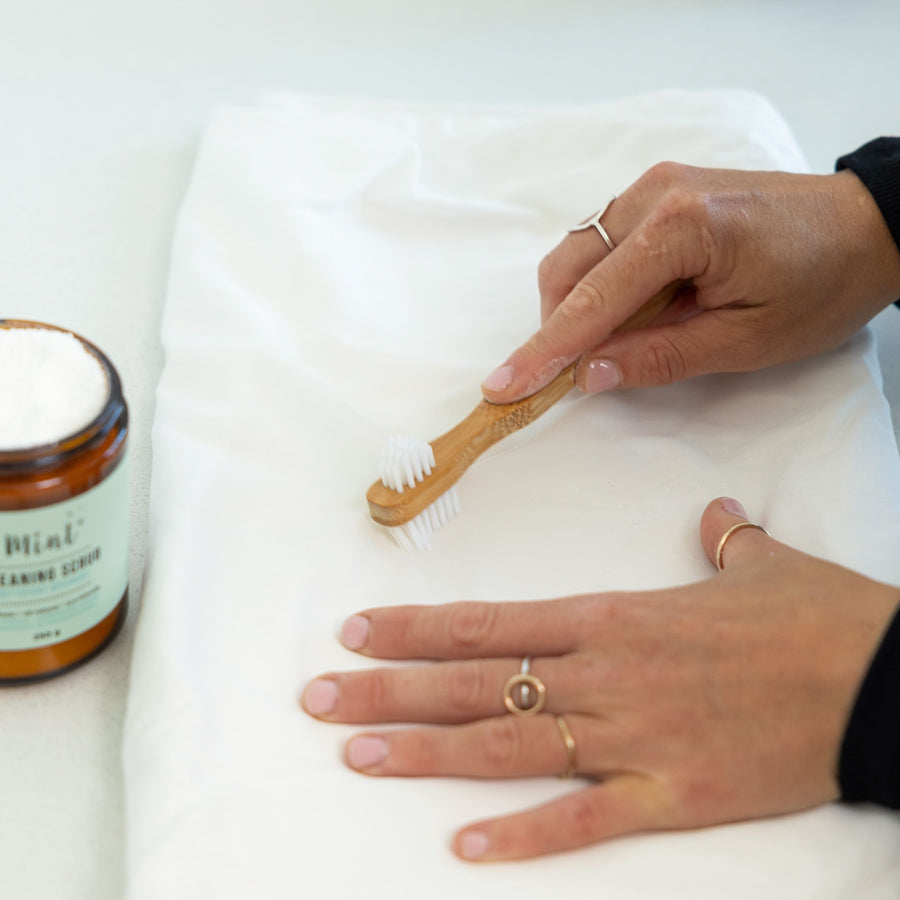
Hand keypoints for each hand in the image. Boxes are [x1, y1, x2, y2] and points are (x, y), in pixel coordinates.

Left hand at [302, 497, 899, 860]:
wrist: (881, 680)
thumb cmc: (816, 617)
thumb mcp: (761, 564)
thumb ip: (722, 540)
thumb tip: (715, 517)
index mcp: (614, 616)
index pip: (490, 621)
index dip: (418, 628)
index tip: (358, 630)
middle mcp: (605, 674)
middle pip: (476, 683)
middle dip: (390, 690)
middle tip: (318, 696)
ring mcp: (633, 736)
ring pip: (507, 745)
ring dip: (426, 753)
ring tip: (355, 753)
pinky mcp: (672, 794)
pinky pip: (584, 818)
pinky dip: (524, 837)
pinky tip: (464, 847)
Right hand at [481, 164, 899, 401]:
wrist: (869, 226)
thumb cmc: (822, 285)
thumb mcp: (745, 340)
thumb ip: (660, 357)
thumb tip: (587, 375)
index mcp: (680, 228)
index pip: (591, 300)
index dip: (543, 350)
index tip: (500, 387)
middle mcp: (654, 194)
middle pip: (567, 269)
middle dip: (559, 327)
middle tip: (581, 374)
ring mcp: (654, 186)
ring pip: (578, 254)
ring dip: (582, 306)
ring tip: (631, 337)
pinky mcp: (659, 191)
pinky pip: (602, 242)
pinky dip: (603, 284)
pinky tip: (642, 306)